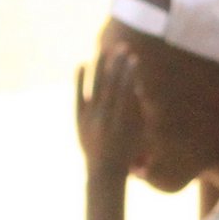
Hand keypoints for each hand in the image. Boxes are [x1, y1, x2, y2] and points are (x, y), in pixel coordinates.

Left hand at [75, 49, 143, 182]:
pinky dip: (80, 79)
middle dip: (118, 64)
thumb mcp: (139, 134)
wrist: (105, 172)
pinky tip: (82, 64)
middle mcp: (107, 116)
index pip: (128, 90)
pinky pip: (79, 94)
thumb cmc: (128, 153)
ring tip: (104, 51)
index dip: (130, 72)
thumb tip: (138, 88)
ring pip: (96, 86)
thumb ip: (139, 111)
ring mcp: (92, 116)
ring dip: (100, 67)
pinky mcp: (79, 118)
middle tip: (122, 47)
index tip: (134, 57)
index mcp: (124, 120)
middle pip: (113, 84)